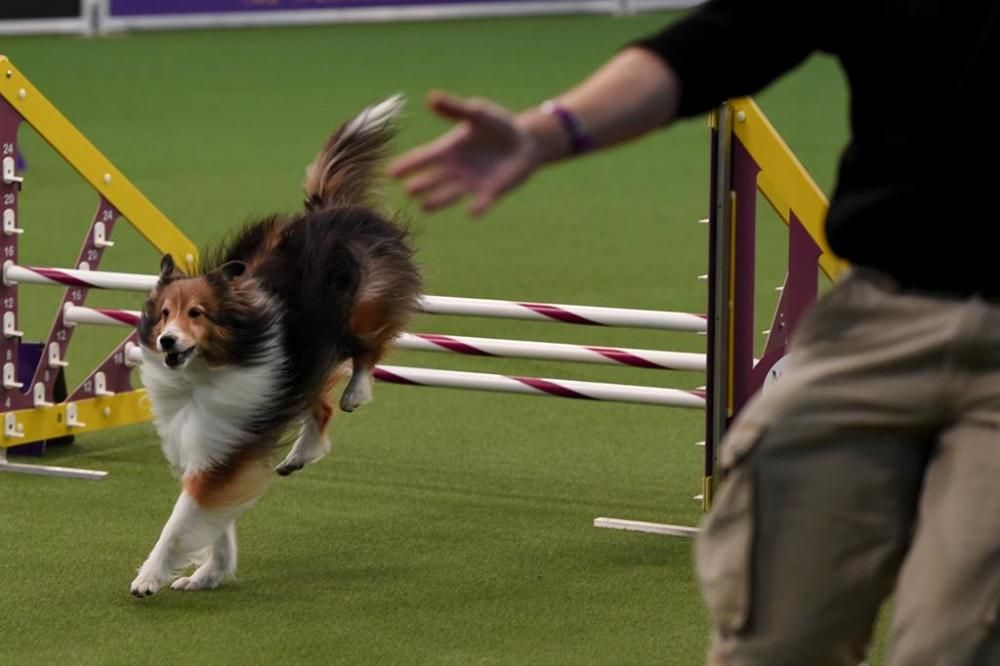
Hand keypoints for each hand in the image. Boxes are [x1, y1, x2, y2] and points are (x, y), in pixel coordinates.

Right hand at [389, 91, 546, 216]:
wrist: (525, 141)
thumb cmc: (497, 125)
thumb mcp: (477, 113)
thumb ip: (455, 109)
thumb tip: (431, 98)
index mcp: (448, 150)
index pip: (424, 158)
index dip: (409, 164)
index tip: (391, 172)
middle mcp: (455, 170)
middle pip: (433, 179)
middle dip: (422, 184)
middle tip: (408, 190)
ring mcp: (471, 183)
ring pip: (451, 194)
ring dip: (438, 200)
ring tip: (424, 206)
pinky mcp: (490, 192)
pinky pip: (482, 202)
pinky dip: (478, 207)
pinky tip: (471, 212)